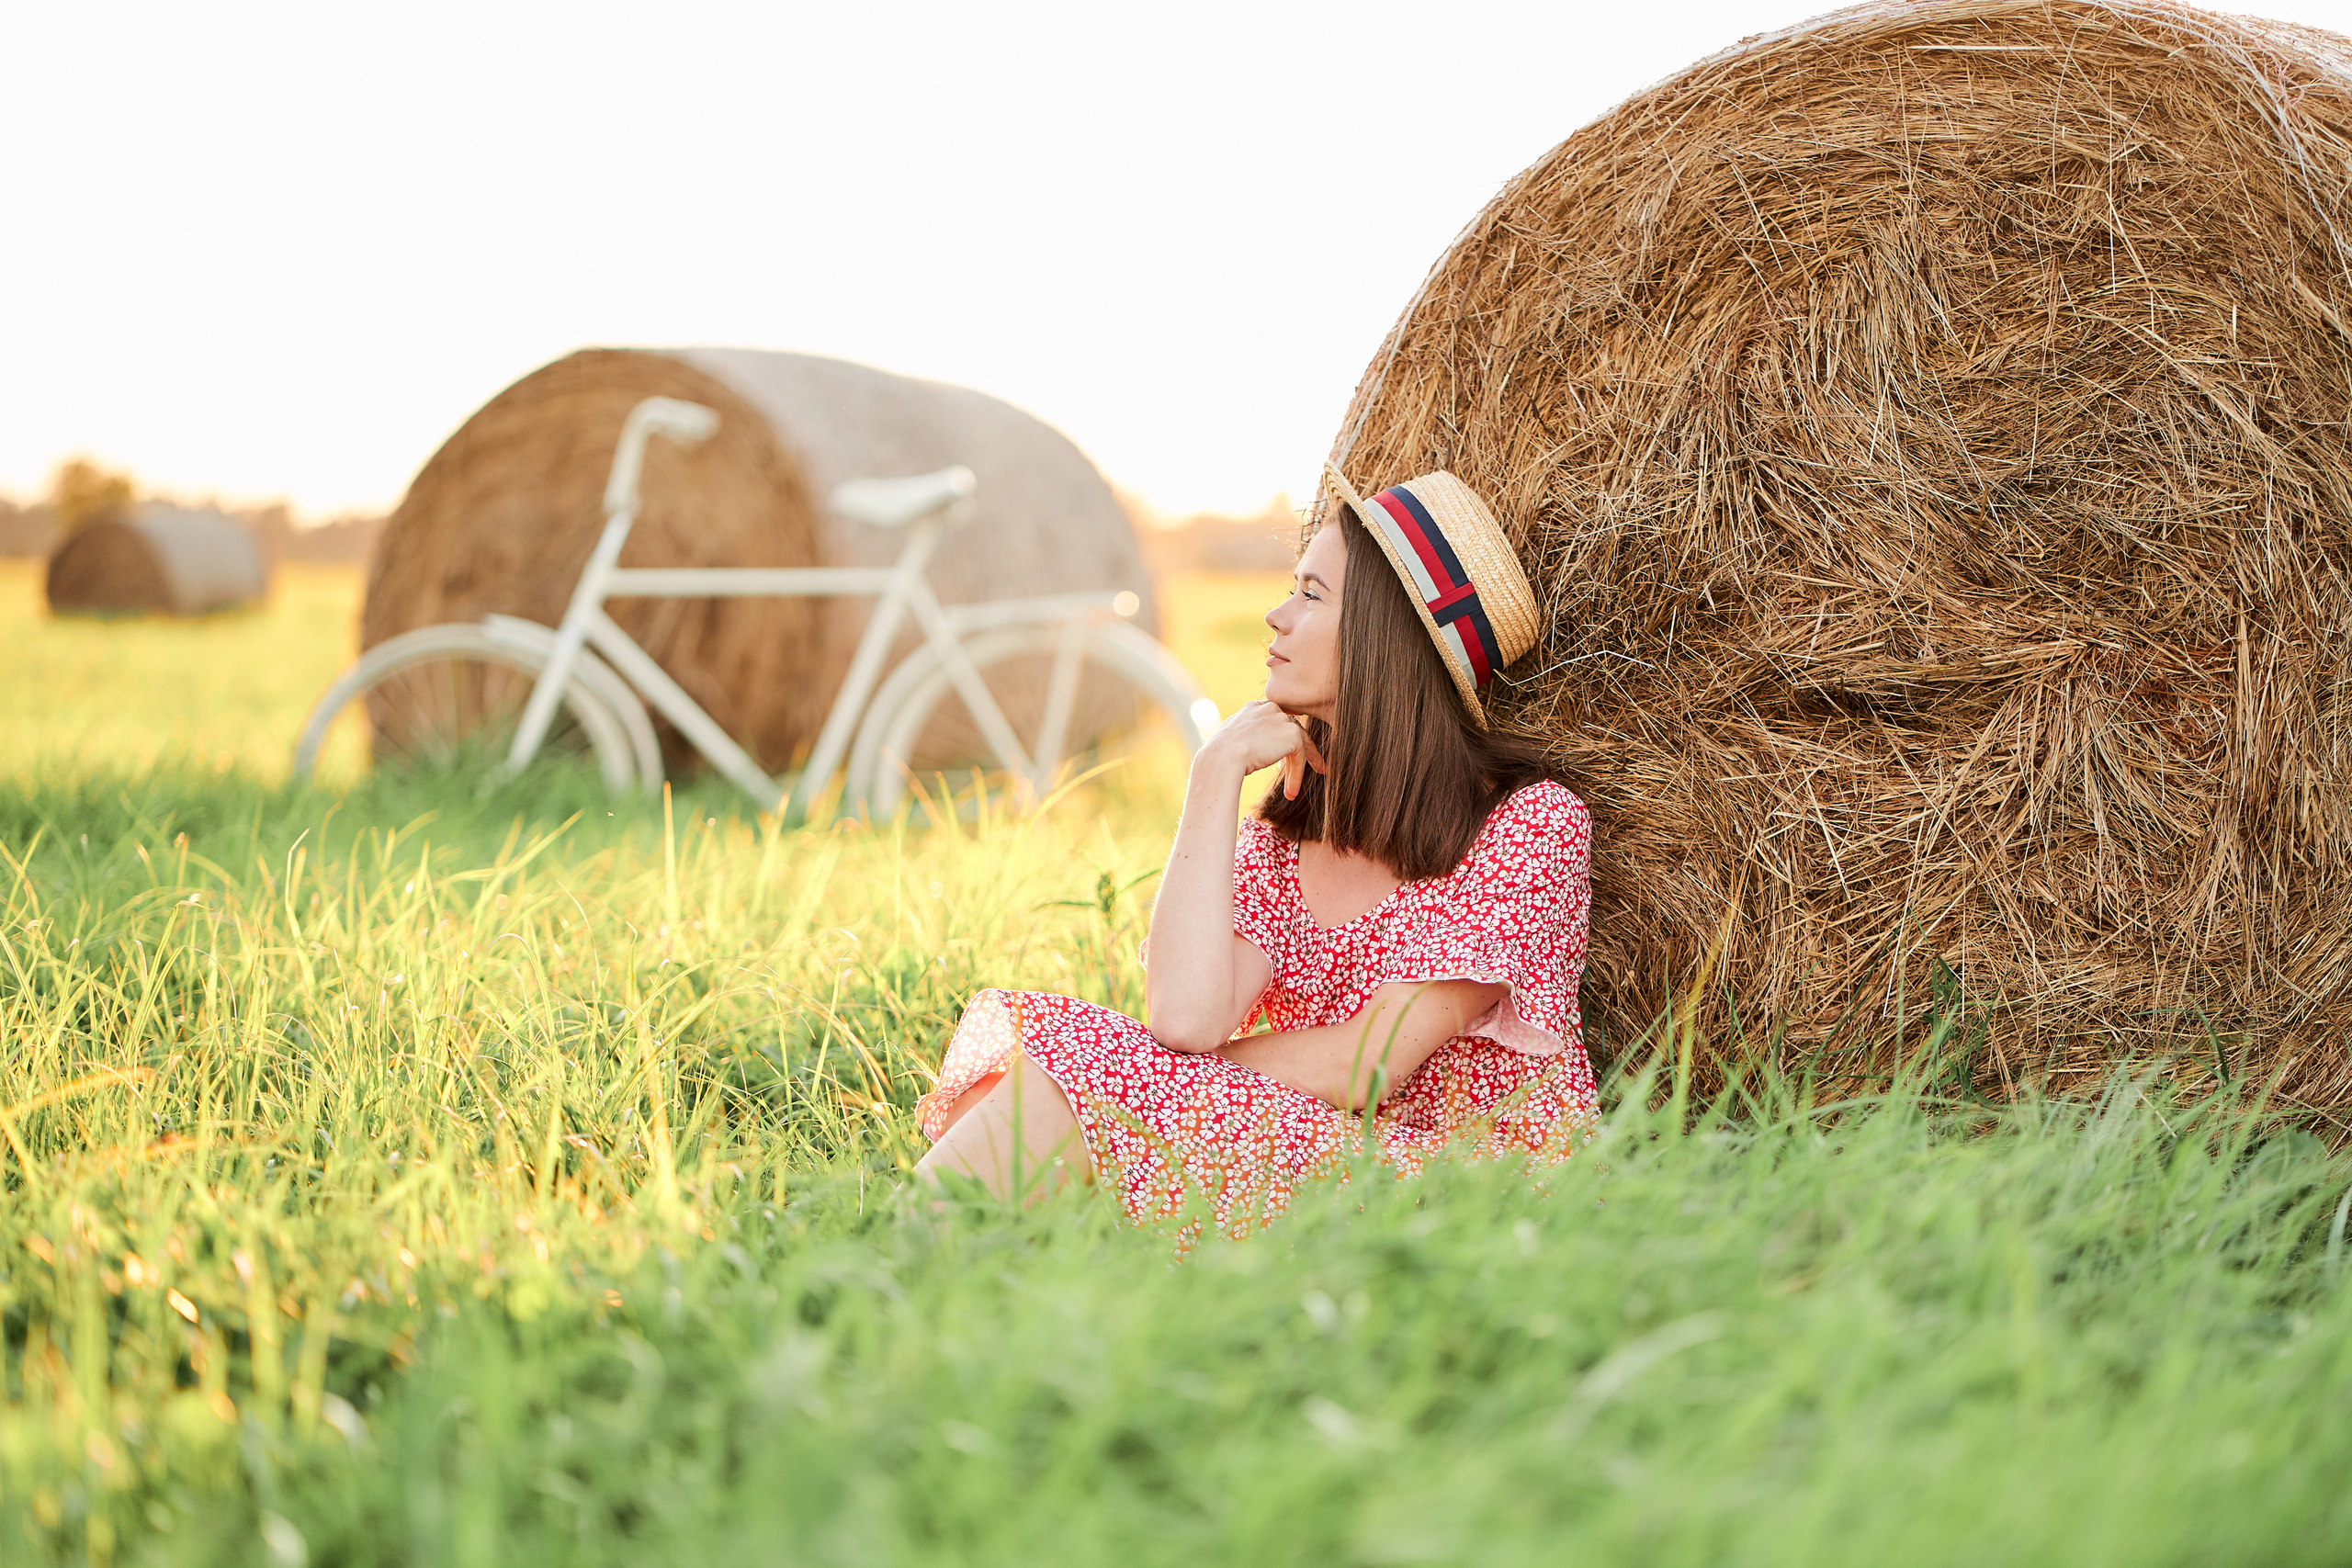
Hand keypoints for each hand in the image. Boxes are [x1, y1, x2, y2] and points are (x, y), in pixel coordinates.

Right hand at [1203, 700, 1327, 798]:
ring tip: (1293, 791)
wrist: (1222, 758)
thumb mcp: (1232, 739)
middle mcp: (1270, 708)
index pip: (1276, 720)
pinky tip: (1290, 793)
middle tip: (1315, 766)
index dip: (1283, 737)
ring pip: (1298, 745)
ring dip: (1298, 769)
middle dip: (1302, 750)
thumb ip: (1247, 737)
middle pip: (1291, 730)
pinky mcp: (1292, 734)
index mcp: (1254, 707)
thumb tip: (1254, 750)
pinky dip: (1296, 775)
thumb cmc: (1220, 755)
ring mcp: (1282, 719)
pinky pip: (1300, 757)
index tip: (1289, 752)